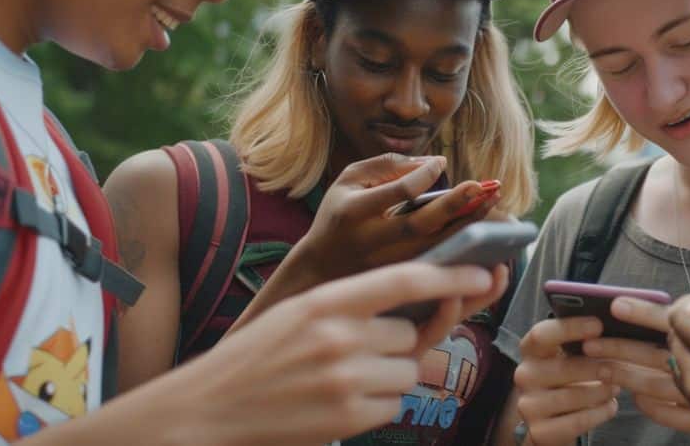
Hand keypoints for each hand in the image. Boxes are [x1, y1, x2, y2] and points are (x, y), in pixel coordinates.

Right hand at [158, 263, 505, 445]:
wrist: (204, 411)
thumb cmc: (257, 358)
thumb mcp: (300, 314)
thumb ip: (355, 306)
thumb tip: (421, 303)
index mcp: (328, 300)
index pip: (407, 278)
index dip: (453, 273)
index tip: (485, 272)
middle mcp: (341, 336)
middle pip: (409, 335)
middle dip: (394, 347)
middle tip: (352, 356)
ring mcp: (346, 379)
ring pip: (406, 373)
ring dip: (386, 379)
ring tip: (337, 382)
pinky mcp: (348, 418)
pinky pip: (393, 407)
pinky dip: (375, 407)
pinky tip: (335, 405)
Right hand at [298, 153, 500, 280]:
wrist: (318, 270)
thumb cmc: (339, 216)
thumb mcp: (350, 180)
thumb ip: (388, 165)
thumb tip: (436, 163)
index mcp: (354, 212)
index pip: (397, 192)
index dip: (424, 176)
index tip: (443, 163)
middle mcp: (371, 243)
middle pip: (421, 225)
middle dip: (457, 205)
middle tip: (486, 186)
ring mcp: (385, 268)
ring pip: (435, 250)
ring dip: (469, 229)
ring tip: (496, 207)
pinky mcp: (398, 285)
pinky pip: (439, 268)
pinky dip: (465, 252)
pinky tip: (488, 237)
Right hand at [514, 317, 619, 445]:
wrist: (550, 419)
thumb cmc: (566, 377)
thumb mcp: (566, 355)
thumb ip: (580, 340)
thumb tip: (611, 325)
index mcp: (530, 350)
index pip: (542, 334)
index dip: (571, 328)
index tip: (598, 325)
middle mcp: (524, 376)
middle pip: (563, 367)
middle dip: (596, 366)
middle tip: (617, 367)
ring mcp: (529, 405)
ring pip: (573, 396)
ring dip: (601, 391)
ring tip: (615, 387)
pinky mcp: (539, 431)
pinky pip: (577, 421)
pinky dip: (599, 412)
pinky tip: (610, 406)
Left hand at [582, 297, 689, 435]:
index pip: (669, 323)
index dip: (641, 313)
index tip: (615, 306)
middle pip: (653, 356)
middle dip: (619, 348)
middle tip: (591, 343)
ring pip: (655, 388)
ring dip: (626, 377)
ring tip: (601, 370)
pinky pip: (672, 416)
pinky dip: (652, 407)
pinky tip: (637, 398)